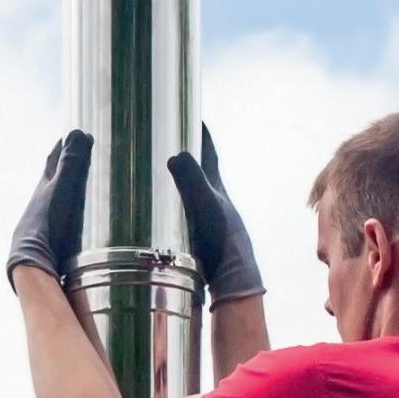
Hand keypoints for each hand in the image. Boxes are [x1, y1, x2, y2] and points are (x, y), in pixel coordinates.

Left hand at [8, 130, 91, 284]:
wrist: (33, 265)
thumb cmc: (48, 225)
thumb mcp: (62, 191)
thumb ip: (71, 165)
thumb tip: (78, 132)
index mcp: (43, 191)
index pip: (51, 165)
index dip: (60, 150)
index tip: (65, 138)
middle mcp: (39, 207)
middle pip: (50, 184)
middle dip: (60, 171)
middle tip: (69, 160)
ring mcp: (43, 227)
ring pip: (53, 206)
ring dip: (63, 198)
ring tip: (73, 193)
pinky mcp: (49, 246)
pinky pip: (60, 226)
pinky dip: (68, 220)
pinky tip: (73, 228)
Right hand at [167, 126, 263, 304]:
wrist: (235, 282)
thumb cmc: (222, 243)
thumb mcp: (205, 207)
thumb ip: (192, 182)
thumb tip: (177, 155)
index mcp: (216, 190)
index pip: (209, 154)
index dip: (201, 134)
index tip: (191, 115)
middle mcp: (217, 202)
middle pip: (201, 172)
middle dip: (188, 156)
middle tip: (170, 142)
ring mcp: (212, 222)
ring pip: (194, 195)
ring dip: (181, 184)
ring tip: (163, 178)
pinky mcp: (204, 240)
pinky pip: (187, 216)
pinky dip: (177, 209)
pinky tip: (167, 217)